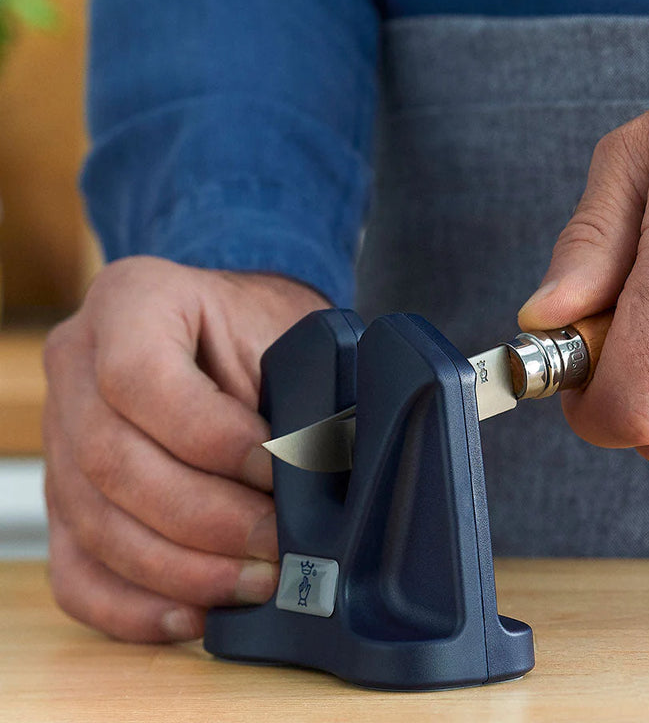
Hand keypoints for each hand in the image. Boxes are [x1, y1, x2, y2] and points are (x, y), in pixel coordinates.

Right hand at [44, 256, 327, 640]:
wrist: (226, 333)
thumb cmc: (261, 332)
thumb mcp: (283, 334)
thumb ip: (292, 395)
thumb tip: (320, 481)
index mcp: (132, 300)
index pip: (139, 378)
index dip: (212, 439)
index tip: (277, 470)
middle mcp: (78, 361)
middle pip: (112, 462)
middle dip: (205, 521)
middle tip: (277, 548)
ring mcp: (60, 432)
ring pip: (94, 524)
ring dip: (180, 570)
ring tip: (253, 583)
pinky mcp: (65, 495)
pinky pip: (76, 568)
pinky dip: (133, 606)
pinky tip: (192, 617)